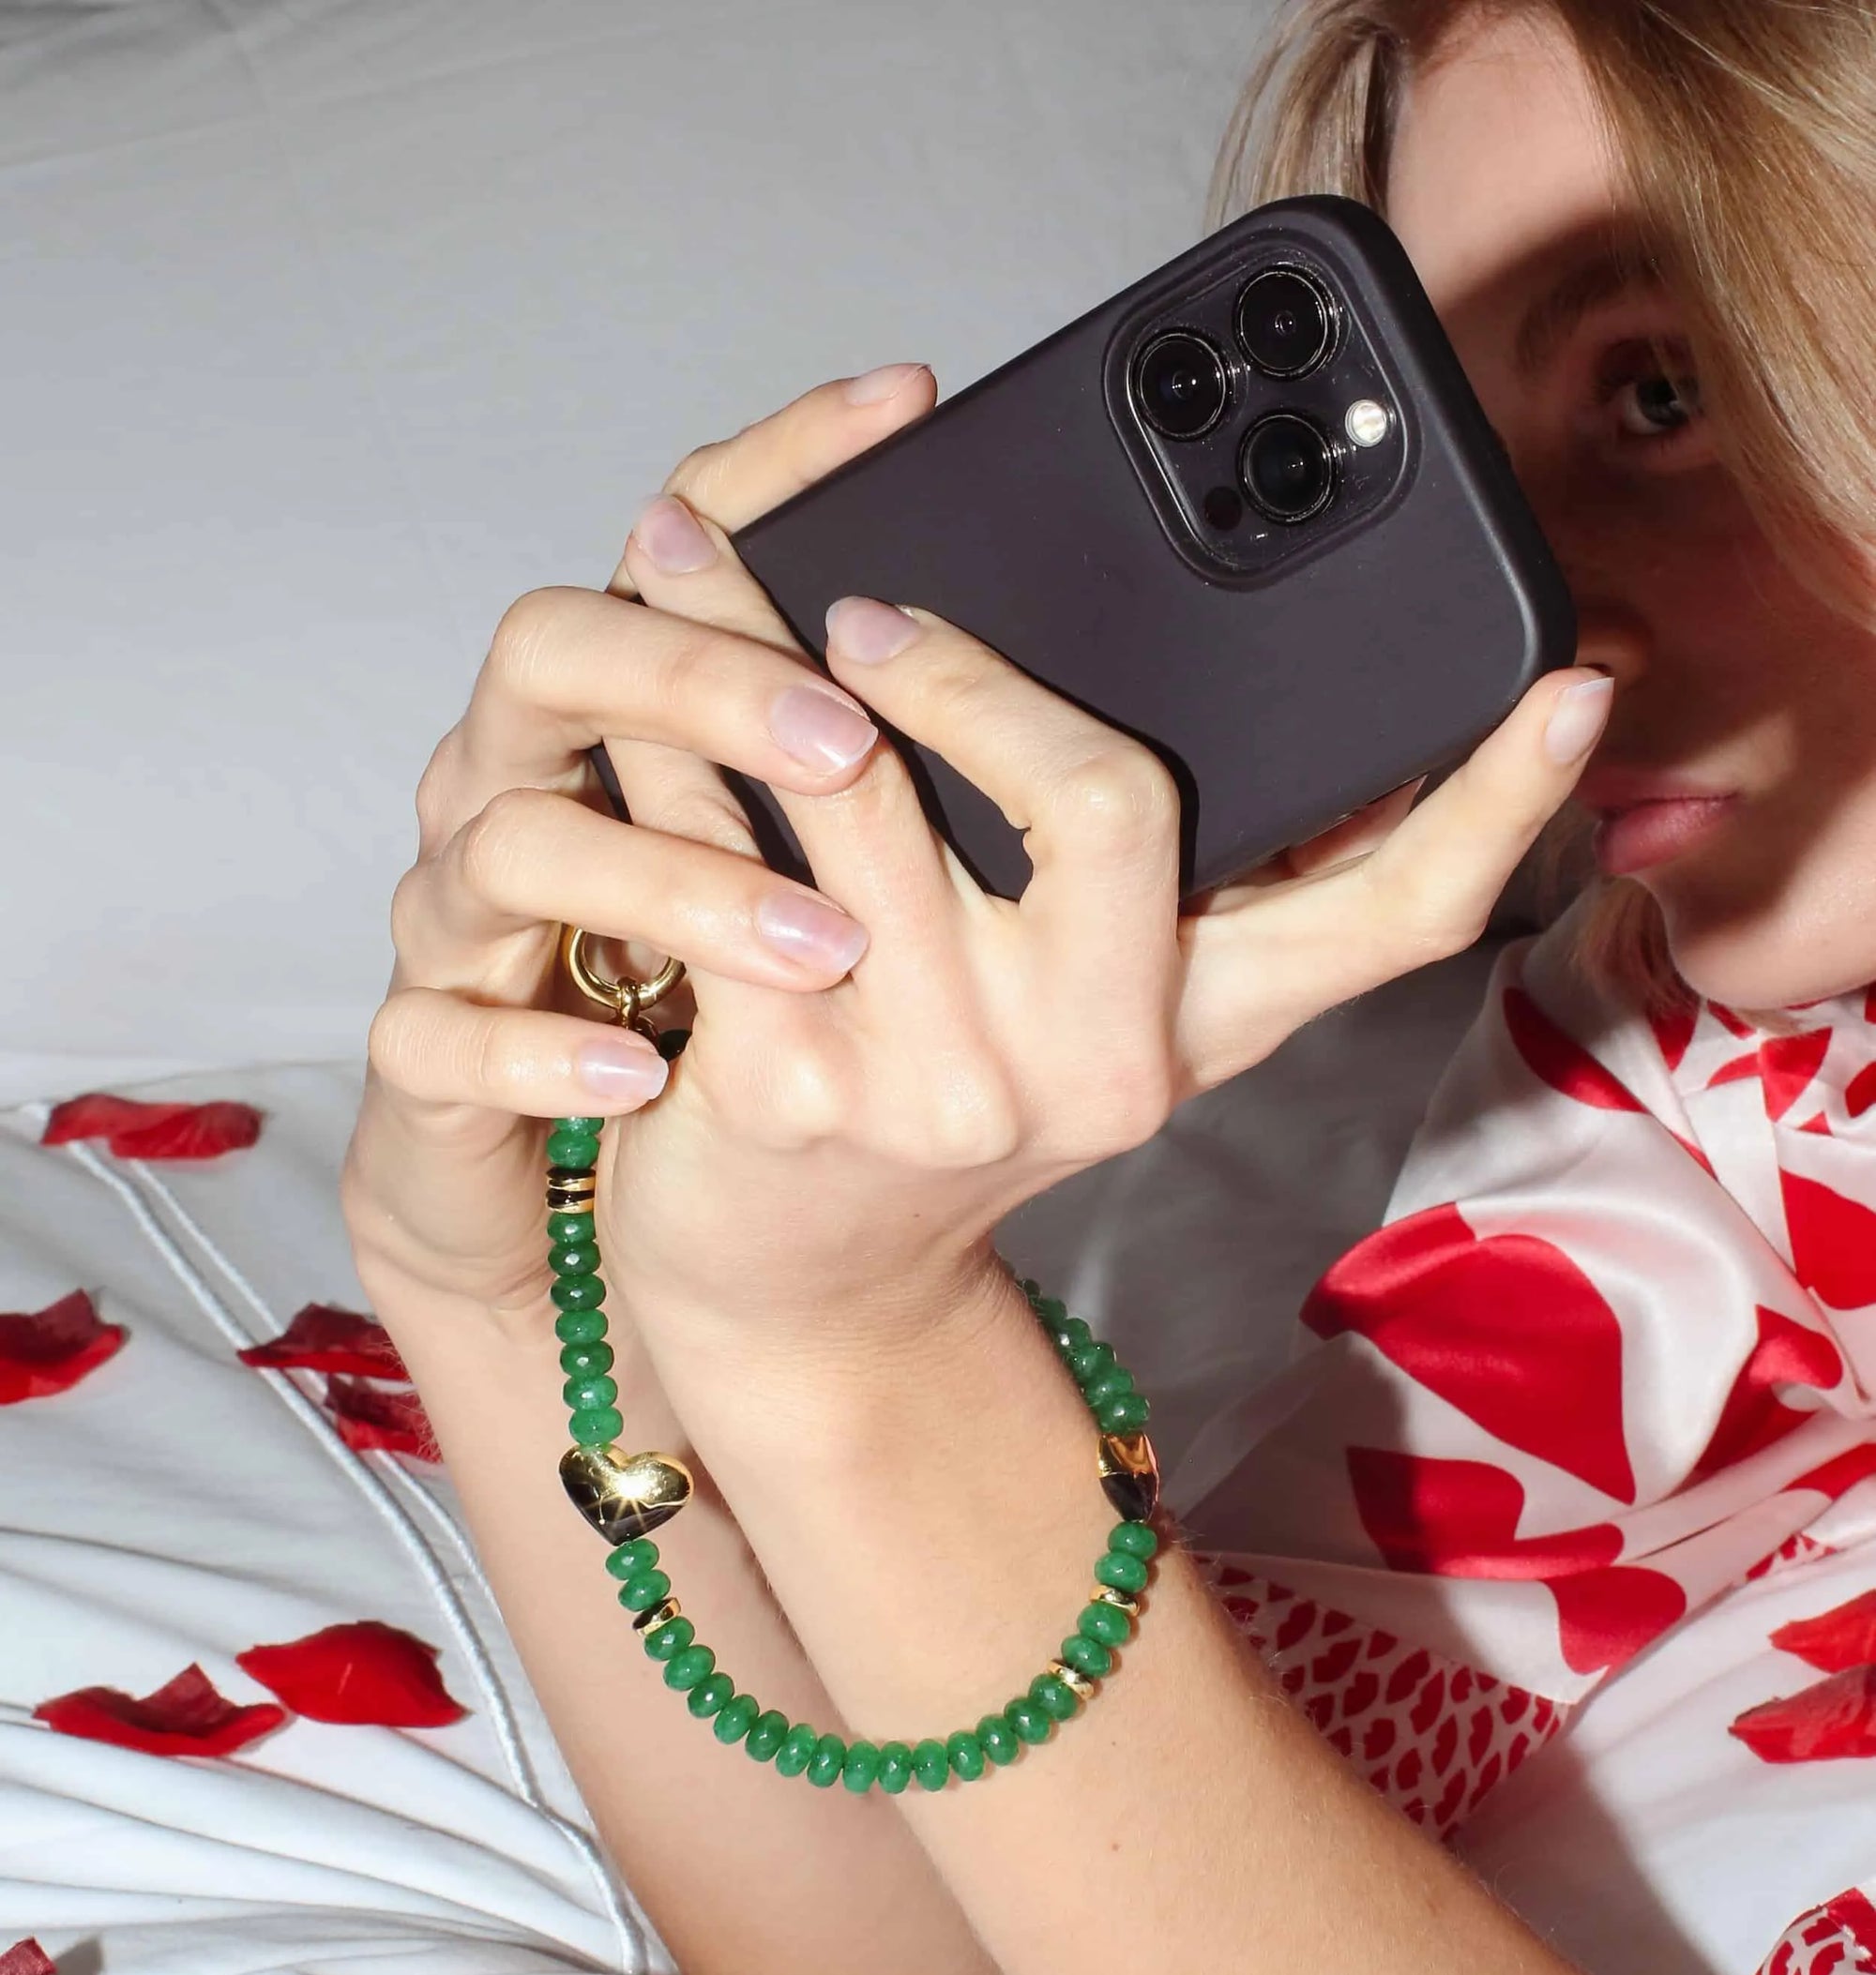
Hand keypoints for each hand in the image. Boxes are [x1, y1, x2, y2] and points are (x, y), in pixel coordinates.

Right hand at [339, 363, 939, 1317]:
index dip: (773, 460)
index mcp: (622, 710)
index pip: (675, 525)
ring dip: (669, 883)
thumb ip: (896, 764)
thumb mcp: (806, 857)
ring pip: (510, 845)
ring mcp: (461, 913)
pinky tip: (641, 1077)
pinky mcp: (425, 1049)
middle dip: (706, 681)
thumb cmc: (697, 997)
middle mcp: (525, 781)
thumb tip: (1090, 699)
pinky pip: (438, 1038)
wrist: (553, 1183)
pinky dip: (543, 1053)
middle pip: (558, 650)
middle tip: (850, 739)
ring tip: (823, 948)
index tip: (908, 408)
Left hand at [571, 522, 1611, 1357]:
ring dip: (759, 647)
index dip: (1494, 805)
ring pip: (861, 795)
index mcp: (1193, 1034)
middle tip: (881, 598)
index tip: (1572, 682)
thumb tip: (1242, 705)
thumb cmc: (941, 1120)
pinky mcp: (789, 1087)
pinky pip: (720, 854)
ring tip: (692, 549)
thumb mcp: (1091, 1028)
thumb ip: (1163, 903)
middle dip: (979, 666)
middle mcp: (1093, 1067)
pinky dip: (666, 746)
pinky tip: (631, 680)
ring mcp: (939, 1082)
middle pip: (1108, 801)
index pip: (1387, 920)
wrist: (799, 1294)